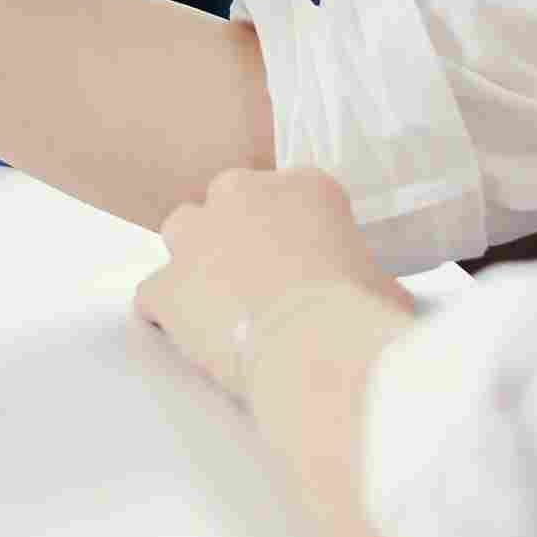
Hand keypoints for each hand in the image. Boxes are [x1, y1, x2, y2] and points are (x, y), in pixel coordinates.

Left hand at [134, 167, 407, 398]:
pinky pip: (153, 293)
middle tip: (260, 281)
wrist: (313, 349)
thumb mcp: (384, 285)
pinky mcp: (166, 282)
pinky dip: (166, 313)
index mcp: (306, 186)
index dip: (294, 232)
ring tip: (219, 302)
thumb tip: (378, 301)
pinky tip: (188, 337)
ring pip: (182, 230)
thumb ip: (368, 278)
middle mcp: (245, 193)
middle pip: (231, 201)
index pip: (293, 194)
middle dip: (239, 234)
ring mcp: (198, 234)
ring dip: (195, 259)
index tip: (303, 261)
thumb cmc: (360, 318)